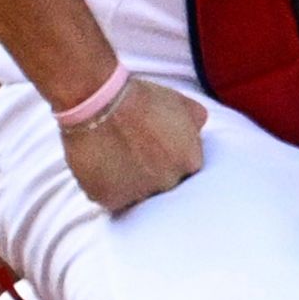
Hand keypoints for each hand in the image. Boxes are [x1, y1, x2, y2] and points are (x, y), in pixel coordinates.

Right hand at [62, 78, 206, 212]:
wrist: (101, 103)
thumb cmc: (142, 99)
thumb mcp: (183, 104)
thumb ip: (197, 123)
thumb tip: (197, 133)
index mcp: (190, 163)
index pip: (186, 172)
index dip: (171, 161)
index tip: (157, 151)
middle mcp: (169, 183)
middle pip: (163, 186)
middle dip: (153, 174)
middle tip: (135, 155)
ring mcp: (139, 194)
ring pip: (136, 196)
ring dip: (129, 183)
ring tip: (116, 159)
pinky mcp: (109, 199)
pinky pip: (110, 200)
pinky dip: (105, 188)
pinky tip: (101, 167)